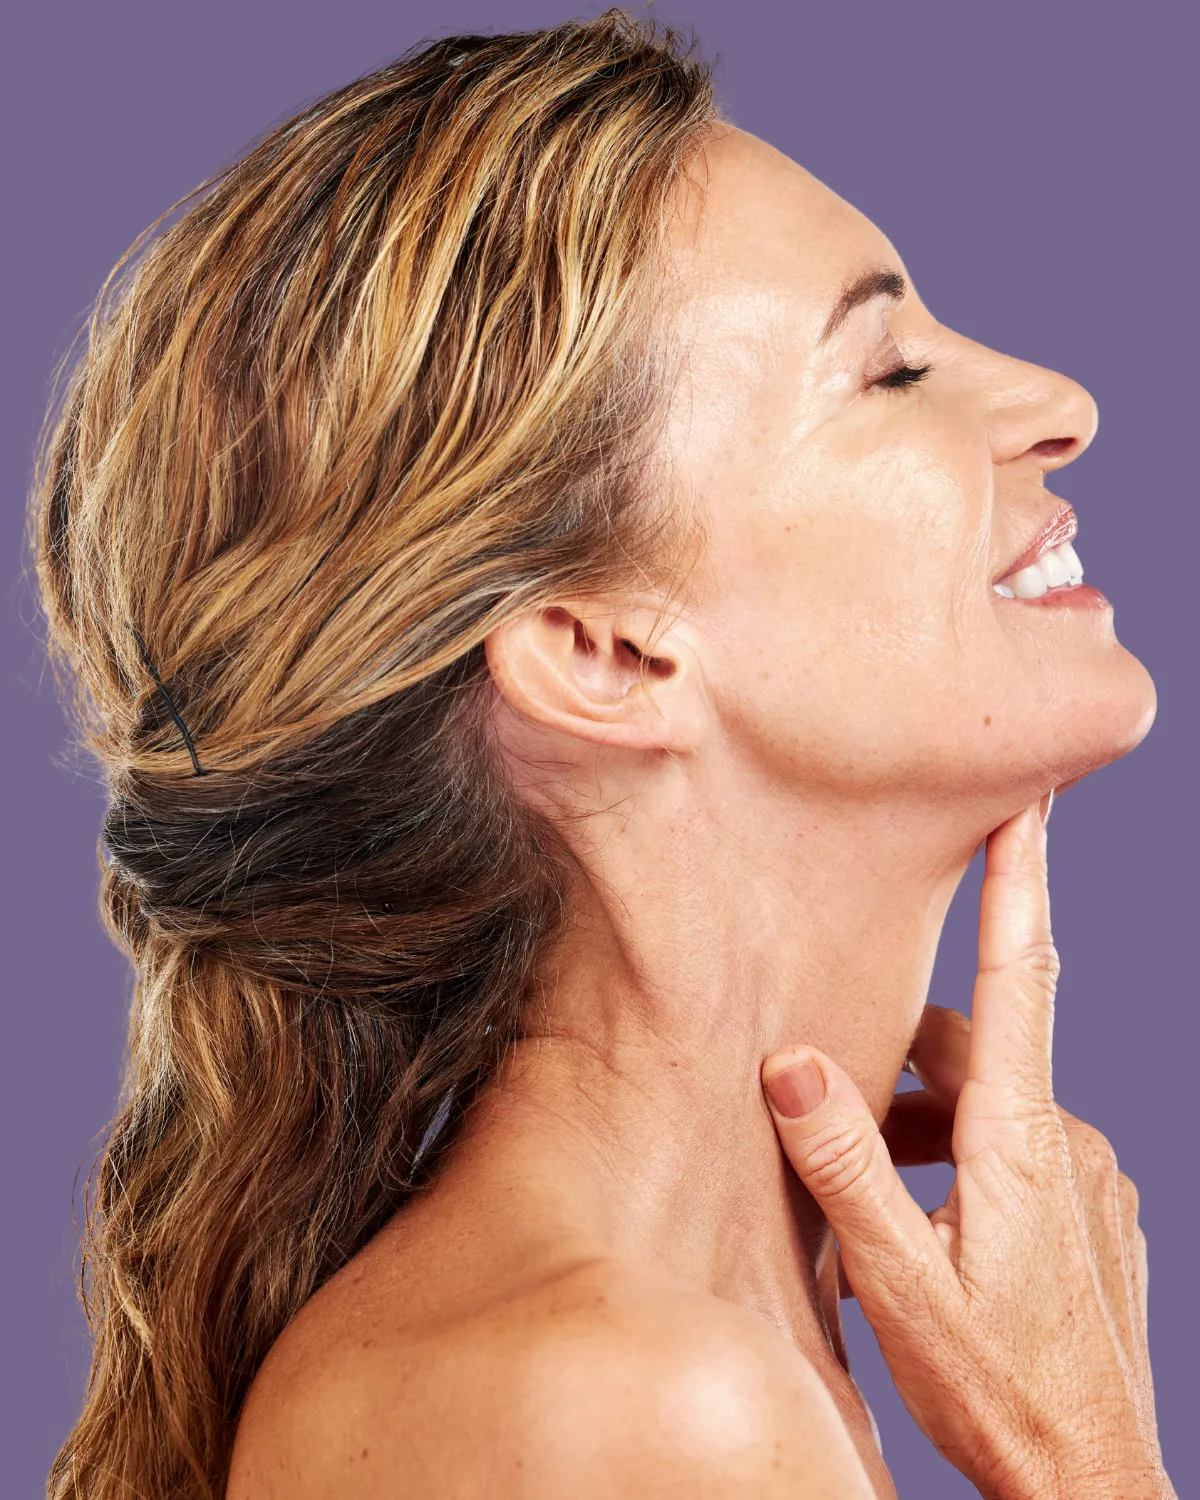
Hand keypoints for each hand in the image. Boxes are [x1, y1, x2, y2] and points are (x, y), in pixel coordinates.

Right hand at [761, 805, 1173, 1499]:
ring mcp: (1092, 1180)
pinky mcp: (1097, 1215)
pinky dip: (964, 1163)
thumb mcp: (902, 1284)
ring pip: (990, 1109)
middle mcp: (1068, 1142)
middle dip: (904, 1067)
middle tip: (835, 1111)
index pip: (1021, 977)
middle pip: (974, 1054)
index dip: (1021, 883)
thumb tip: (796, 1060)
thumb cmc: (997, 1393)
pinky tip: (928, 1229)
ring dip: (926, 1129)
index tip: (1029, 801)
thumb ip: (847, 1167)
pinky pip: (1021, 1152)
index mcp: (1021, 1140)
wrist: (1091, 1487)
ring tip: (872, 1202)